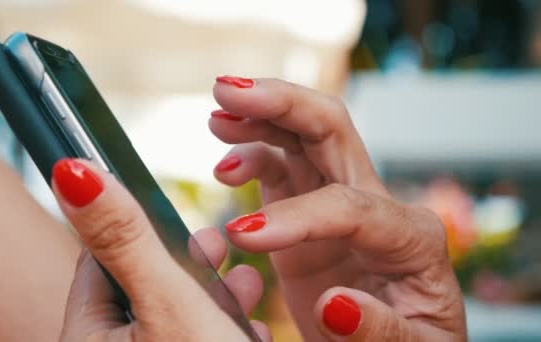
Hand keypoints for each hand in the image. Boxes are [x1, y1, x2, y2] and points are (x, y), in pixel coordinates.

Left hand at [52, 159, 270, 340]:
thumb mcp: (169, 301)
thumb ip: (126, 239)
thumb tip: (72, 170)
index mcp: (87, 338)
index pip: (99, 263)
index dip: (138, 231)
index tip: (173, 213)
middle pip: (143, 289)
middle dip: (188, 265)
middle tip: (219, 245)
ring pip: (175, 317)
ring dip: (215, 296)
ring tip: (247, 284)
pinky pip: (192, 341)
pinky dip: (220, 329)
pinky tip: (250, 327)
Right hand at [209, 76, 465, 340]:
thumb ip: (381, 331)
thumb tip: (337, 305)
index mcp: (411, 236)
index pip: (350, 206)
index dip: (296, 217)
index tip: (242, 239)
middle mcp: (376, 204)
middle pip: (331, 130)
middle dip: (281, 104)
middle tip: (231, 91)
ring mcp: (339, 201)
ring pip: (301, 137)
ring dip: (260, 117)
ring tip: (219, 115)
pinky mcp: (308, 211)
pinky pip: (278, 169)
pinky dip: (250, 157)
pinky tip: (225, 166)